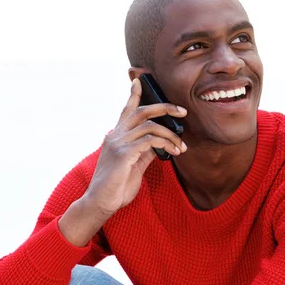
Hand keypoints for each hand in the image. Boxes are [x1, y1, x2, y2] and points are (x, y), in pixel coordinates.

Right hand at [83, 77, 187, 216]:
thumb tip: (161, 142)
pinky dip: (165, 144)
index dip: (134, 95)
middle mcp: (115, 135)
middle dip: (164, 107)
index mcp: (116, 136)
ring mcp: (118, 143)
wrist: (101, 203)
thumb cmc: (117, 187)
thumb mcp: (135, 165)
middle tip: (182, 111)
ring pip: (150, 126)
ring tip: (182, 147)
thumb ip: (146, 151)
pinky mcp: (123, 154)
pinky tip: (174, 152)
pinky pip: (149, 141)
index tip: (139, 81)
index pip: (126, 110)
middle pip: (141, 112)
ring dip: (171, 135)